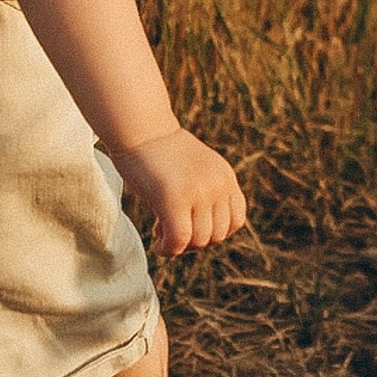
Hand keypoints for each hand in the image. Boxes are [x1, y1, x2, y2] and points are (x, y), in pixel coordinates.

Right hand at [110, 127, 247, 257]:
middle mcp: (217, 185)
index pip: (236, 222)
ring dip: (180, 245)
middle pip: (217, 236)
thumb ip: (207, 191)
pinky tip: (158, 245)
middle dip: (194, 241)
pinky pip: (178, 240)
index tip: (192, 226)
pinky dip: (168, 249)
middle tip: (172, 229)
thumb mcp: (196, 167)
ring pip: (199, 240)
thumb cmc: (160, 149)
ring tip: (161, 231)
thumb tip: (203, 232)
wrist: (140, 127)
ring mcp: (198, 192)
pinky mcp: (174, 199)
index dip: (214, 233)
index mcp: (225, 177)